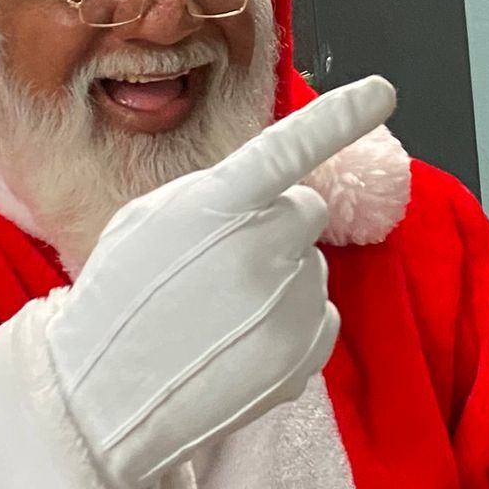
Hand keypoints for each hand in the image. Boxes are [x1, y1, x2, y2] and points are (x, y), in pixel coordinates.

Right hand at [49, 76, 395, 488]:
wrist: (104, 397)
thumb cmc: (122, 297)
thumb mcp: (149, 219)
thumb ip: (217, 193)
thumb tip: (271, 192)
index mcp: (217, 204)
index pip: (290, 146)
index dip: (341, 114)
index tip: (383, 91)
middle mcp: (261, 250)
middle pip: (304, 210)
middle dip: (274, 225)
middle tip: (218, 262)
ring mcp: (287, 307)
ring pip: (310, 265)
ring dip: (278, 278)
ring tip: (216, 313)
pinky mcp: (304, 355)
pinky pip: (322, 316)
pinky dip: (292, 325)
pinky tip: (239, 342)